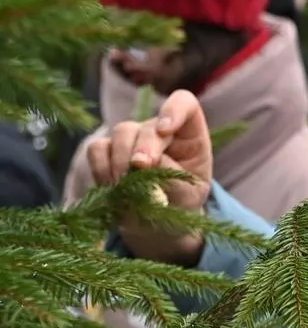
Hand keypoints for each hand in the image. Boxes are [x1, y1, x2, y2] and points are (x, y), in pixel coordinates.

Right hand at [84, 88, 213, 264]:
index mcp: (189, 136)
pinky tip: (113, 188)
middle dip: (143, 147)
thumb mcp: (189, 195)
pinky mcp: (107, 150)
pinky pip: (97, 149)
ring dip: (121, 160)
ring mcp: (132, 138)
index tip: (165, 129)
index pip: (184, 103)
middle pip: (147, 126)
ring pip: (121, 133)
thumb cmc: (182, 203)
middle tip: (140, 168)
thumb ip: (173, 177)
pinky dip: (102, 168)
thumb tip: (141, 163)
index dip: (173, 110)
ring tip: (128, 187)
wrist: (159, 223)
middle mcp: (159, 130)